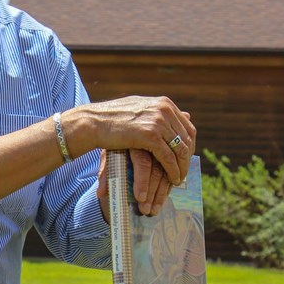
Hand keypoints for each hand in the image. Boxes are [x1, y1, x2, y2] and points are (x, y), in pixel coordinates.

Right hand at [79, 95, 195, 185]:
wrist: (93, 121)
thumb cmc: (111, 117)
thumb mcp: (139, 108)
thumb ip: (158, 112)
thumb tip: (181, 114)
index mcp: (164, 103)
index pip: (187, 126)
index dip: (189, 144)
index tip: (185, 158)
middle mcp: (165, 110)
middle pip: (187, 138)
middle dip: (187, 157)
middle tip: (184, 170)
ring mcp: (158, 122)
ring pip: (180, 149)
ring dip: (182, 167)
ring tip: (179, 178)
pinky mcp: (150, 136)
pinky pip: (168, 158)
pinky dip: (173, 171)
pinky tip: (172, 180)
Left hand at [96, 149, 172, 219]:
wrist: (125, 133)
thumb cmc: (117, 148)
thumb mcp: (109, 157)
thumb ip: (106, 174)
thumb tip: (100, 194)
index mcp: (136, 144)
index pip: (143, 163)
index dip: (142, 181)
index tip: (140, 198)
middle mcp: (152, 145)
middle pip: (157, 171)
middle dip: (153, 193)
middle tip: (146, 210)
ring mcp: (164, 150)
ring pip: (168, 173)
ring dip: (161, 194)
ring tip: (154, 211)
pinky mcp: (170, 156)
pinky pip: (173, 173)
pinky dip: (168, 188)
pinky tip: (162, 199)